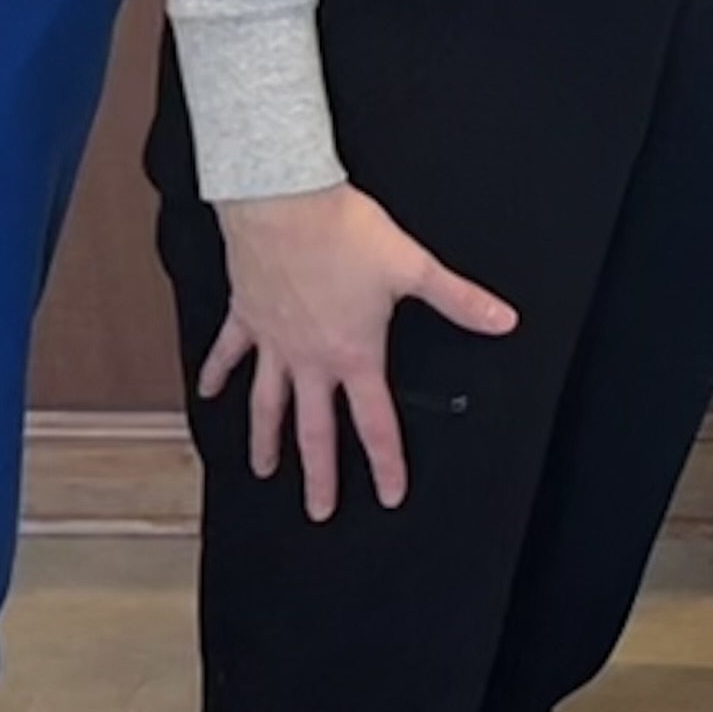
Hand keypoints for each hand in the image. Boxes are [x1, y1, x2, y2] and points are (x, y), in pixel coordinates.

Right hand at [196, 182, 516, 518]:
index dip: (385, 462)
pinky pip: (229, 353)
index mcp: (353, 355)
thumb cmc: (346, 233)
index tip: (389, 495)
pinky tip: (209, 393)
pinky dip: (217, 374)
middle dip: (319, 474)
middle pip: (315, 430)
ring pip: (267, 403)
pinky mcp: (247, 316)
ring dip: (266, 439)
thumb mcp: (413, 268)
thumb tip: (503, 320)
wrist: (283, 200)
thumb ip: (458, 300)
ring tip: (263, 470)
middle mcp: (310, 358)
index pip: (375, 422)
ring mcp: (273, 341)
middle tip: (319, 511)